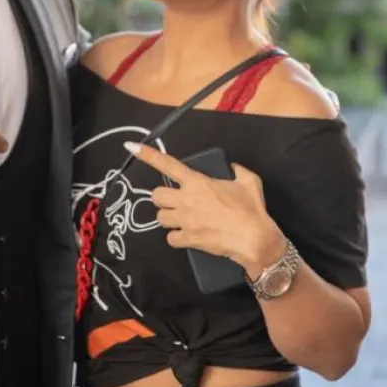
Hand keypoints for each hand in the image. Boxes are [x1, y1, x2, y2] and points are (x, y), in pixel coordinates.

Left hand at [125, 142, 286, 276]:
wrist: (254, 239)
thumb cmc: (251, 209)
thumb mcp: (249, 182)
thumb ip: (238, 171)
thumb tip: (233, 168)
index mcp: (198, 182)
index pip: (168, 165)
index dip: (148, 155)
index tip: (132, 147)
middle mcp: (186, 200)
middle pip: (156, 195)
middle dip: (164, 199)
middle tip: (177, 202)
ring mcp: (185, 220)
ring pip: (160, 217)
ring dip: (169, 218)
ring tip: (182, 220)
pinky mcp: (187, 239)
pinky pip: (170, 238)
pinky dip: (176, 238)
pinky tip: (187, 236)